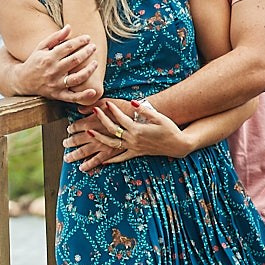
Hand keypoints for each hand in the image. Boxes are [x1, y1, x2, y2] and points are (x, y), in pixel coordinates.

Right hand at [13, 25, 100, 103]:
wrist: (22, 81)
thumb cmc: (34, 61)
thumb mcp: (41, 47)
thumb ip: (56, 37)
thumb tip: (69, 27)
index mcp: (49, 57)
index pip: (68, 47)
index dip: (80, 41)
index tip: (88, 38)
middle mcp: (53, 70)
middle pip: (75, 60)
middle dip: (87, 52)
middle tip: (93, 47)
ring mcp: (56, 84)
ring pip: (77, 78)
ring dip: (89, 70)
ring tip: (95, 63)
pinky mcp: (57, 95)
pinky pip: (72, 97)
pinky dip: (83, 95)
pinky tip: (93, 91)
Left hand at [62, 98, 193, 171]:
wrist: (179, 145)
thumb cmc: (170, 128)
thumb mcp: (158, 117)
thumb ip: (144, 110)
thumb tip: (133, 102)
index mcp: (137, 130)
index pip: (119, 119)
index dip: (110, 111)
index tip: (101, 105)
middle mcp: (132, 140)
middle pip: (111, 132)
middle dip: (98, 124)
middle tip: (87, 118)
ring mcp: (133, 148)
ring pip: (111, 146)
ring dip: (97, 143)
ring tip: (86, 138)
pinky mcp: (136, 153)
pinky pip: (120, 157)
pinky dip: (110, 160)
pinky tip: (101, 162)